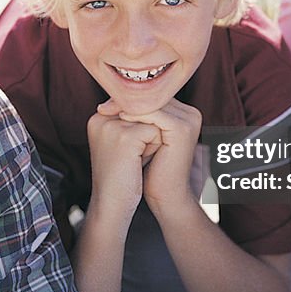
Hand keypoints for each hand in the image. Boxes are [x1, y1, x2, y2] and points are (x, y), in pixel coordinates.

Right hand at [86, 105, 158, 219]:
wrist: (111, 205)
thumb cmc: (121, 177)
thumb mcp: (122, 143)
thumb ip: (131, 121)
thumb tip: (156, 104)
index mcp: (99, 118)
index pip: (136, 109)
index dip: (142, 131)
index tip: (129, 152)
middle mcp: (102, 117)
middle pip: (144, 112)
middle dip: (147, 134)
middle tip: (132, 157)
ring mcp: (112, 126)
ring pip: (152, 121)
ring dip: (152, 141)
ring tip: (134, 159)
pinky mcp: (125, 137)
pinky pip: (155, 132)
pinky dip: (154, 148)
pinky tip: (138, 163)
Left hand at [112, 99, 201, 213]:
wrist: (165, 194)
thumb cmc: (151, 168)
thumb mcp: (142, 138)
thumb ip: (137, 117)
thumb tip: (111, 98)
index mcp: (183, 113)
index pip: (152, 97)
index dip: (127, 99)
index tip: (103, 105)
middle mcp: (189, 114)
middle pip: (152, 97)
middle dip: (125, 101)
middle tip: (101, 107)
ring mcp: (188, 120)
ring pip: (152, 104)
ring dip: (128, 107)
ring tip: (106, 112)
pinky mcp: (182, 128)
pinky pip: (155, 114)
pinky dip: (136, 115)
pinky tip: (120, 119)